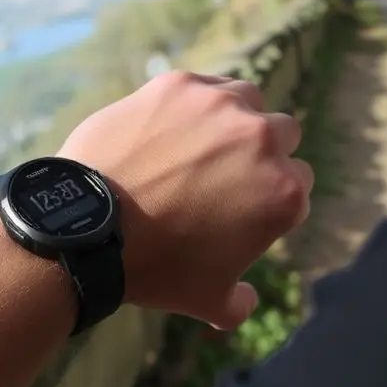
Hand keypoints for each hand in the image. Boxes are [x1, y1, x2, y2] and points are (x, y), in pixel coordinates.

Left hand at [57, 71, 312, 330]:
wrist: (88, 228)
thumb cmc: (153, 268)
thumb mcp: (209, 300)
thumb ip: (240, 302)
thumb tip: (246, 298)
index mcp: (284, 193)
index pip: (298, 183)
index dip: (270, 195)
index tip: (242, 202)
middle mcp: (263, 141)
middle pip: (282, 135)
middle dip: (260, 153)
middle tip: (222, 172)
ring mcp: (221, 106)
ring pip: (248, 100)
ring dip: (235, 117)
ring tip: (199, 141)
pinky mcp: (179, 84)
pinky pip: (204, 84)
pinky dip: (195, 101)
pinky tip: (170, 123)